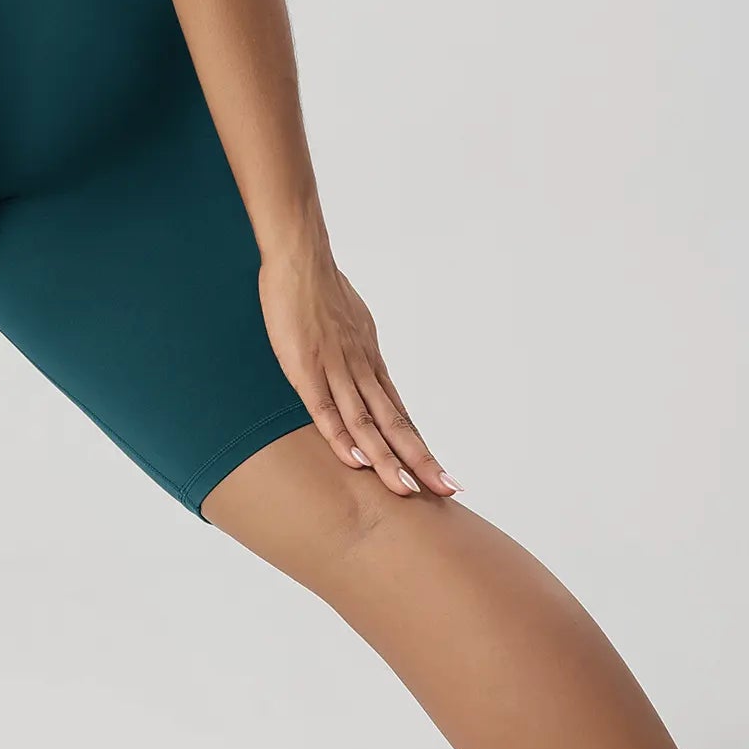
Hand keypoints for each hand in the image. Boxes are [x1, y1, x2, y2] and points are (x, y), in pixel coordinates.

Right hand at [257, 242, 456, 497]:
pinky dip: (340, 435)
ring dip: (386, 458)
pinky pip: (324, 406)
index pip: (401, 414)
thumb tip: (365, 371)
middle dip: (420, 460)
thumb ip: (358, 354)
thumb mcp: (350, 325)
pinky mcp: (305, 365)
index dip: (420, 447)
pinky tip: (355, 460)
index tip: (442, 476)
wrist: (302, 257)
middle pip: (395, 423)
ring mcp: (335, 368)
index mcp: (371, 363)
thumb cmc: (321, 287)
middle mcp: (362, 369)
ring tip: (406, 489)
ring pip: (365, 421)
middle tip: (447, 491)